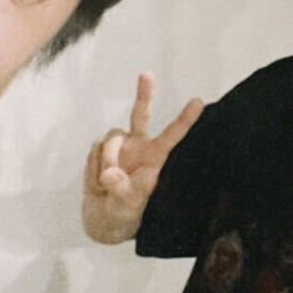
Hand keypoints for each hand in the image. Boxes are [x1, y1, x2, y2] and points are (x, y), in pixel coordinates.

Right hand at [82, 72, 203, 243]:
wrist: (101, 218)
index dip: (185, 119)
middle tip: (147, 74)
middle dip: (144, 93)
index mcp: (155, 159)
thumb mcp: (127, 208)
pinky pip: (94, 150)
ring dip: (106, 160)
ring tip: (105, 185)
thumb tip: (111, 173)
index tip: (199, 102)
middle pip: (140, 114)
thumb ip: (122, 191)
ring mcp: (118, 146)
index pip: (172, 135)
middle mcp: (138, 146)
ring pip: (110, 138)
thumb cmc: (123, 214)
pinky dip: (93, 167)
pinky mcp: (99, 150)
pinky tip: (97, 183)